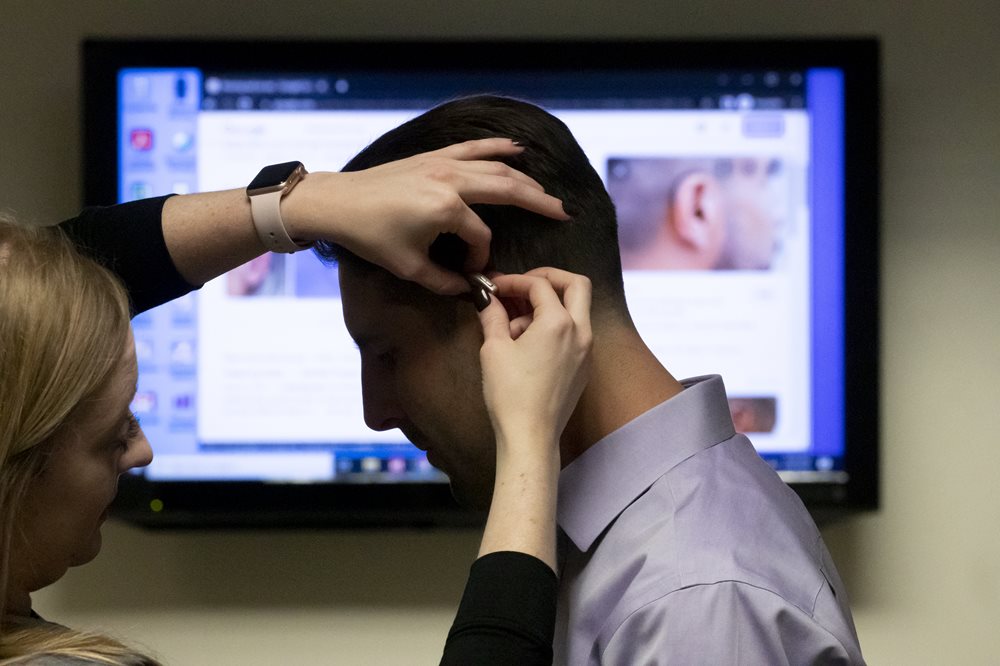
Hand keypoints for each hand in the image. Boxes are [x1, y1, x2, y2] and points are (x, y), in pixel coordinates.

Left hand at [287, 138, 568, 294]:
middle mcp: (450, 180)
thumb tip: (469, 290)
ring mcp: (443, 164)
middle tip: (563, 213)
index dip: (482, 256)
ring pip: (495, 168)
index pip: (481, 235)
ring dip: (525, 179)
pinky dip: (496, 147)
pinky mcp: (433, 156)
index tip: (473, 271)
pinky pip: (473, 148)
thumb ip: (444, 281)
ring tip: (547, 193)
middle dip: (537, 203)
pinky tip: (516, 149)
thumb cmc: (370, 236)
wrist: (338, 202)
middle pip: (506, 190)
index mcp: (446, 209)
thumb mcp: (408, 267)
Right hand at [477, 268, 592, 449]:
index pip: (539, 285)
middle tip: (522, 285)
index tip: (494, 287)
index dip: (514, 280)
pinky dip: (555, 326)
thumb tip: (487, 298)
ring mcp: (586, 350)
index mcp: (559, 323)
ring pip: (576, 310)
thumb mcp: (493, 349)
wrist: (530, 436)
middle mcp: (581, 332)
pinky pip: (574, 332)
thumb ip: (492, 315)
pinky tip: (526, 344)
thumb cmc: (510, 394)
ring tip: (514, 324)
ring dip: (549, 305)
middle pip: (576, 285)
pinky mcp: (583, 367)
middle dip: (548, 278)